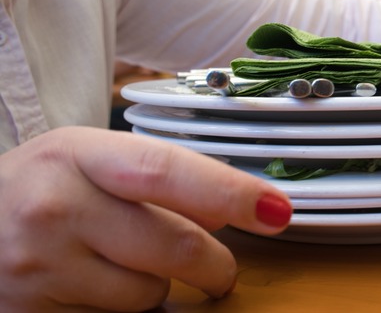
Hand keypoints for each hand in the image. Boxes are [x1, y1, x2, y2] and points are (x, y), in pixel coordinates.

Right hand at [0, 127, 291, 311]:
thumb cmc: (42, 188)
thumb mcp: (92, 161)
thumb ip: (159, 178)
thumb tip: (228, 210)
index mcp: (77, 154)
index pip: (167, 171)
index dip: (229, 192)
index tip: (277, 210)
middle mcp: (55, 206)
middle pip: (174, 244)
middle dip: (216, 264)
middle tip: (221, 270)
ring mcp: (39, 265)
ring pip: (148, 292)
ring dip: (159, 285)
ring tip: (127, 265)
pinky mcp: (33, 312)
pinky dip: (124, 308)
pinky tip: (98, 286)